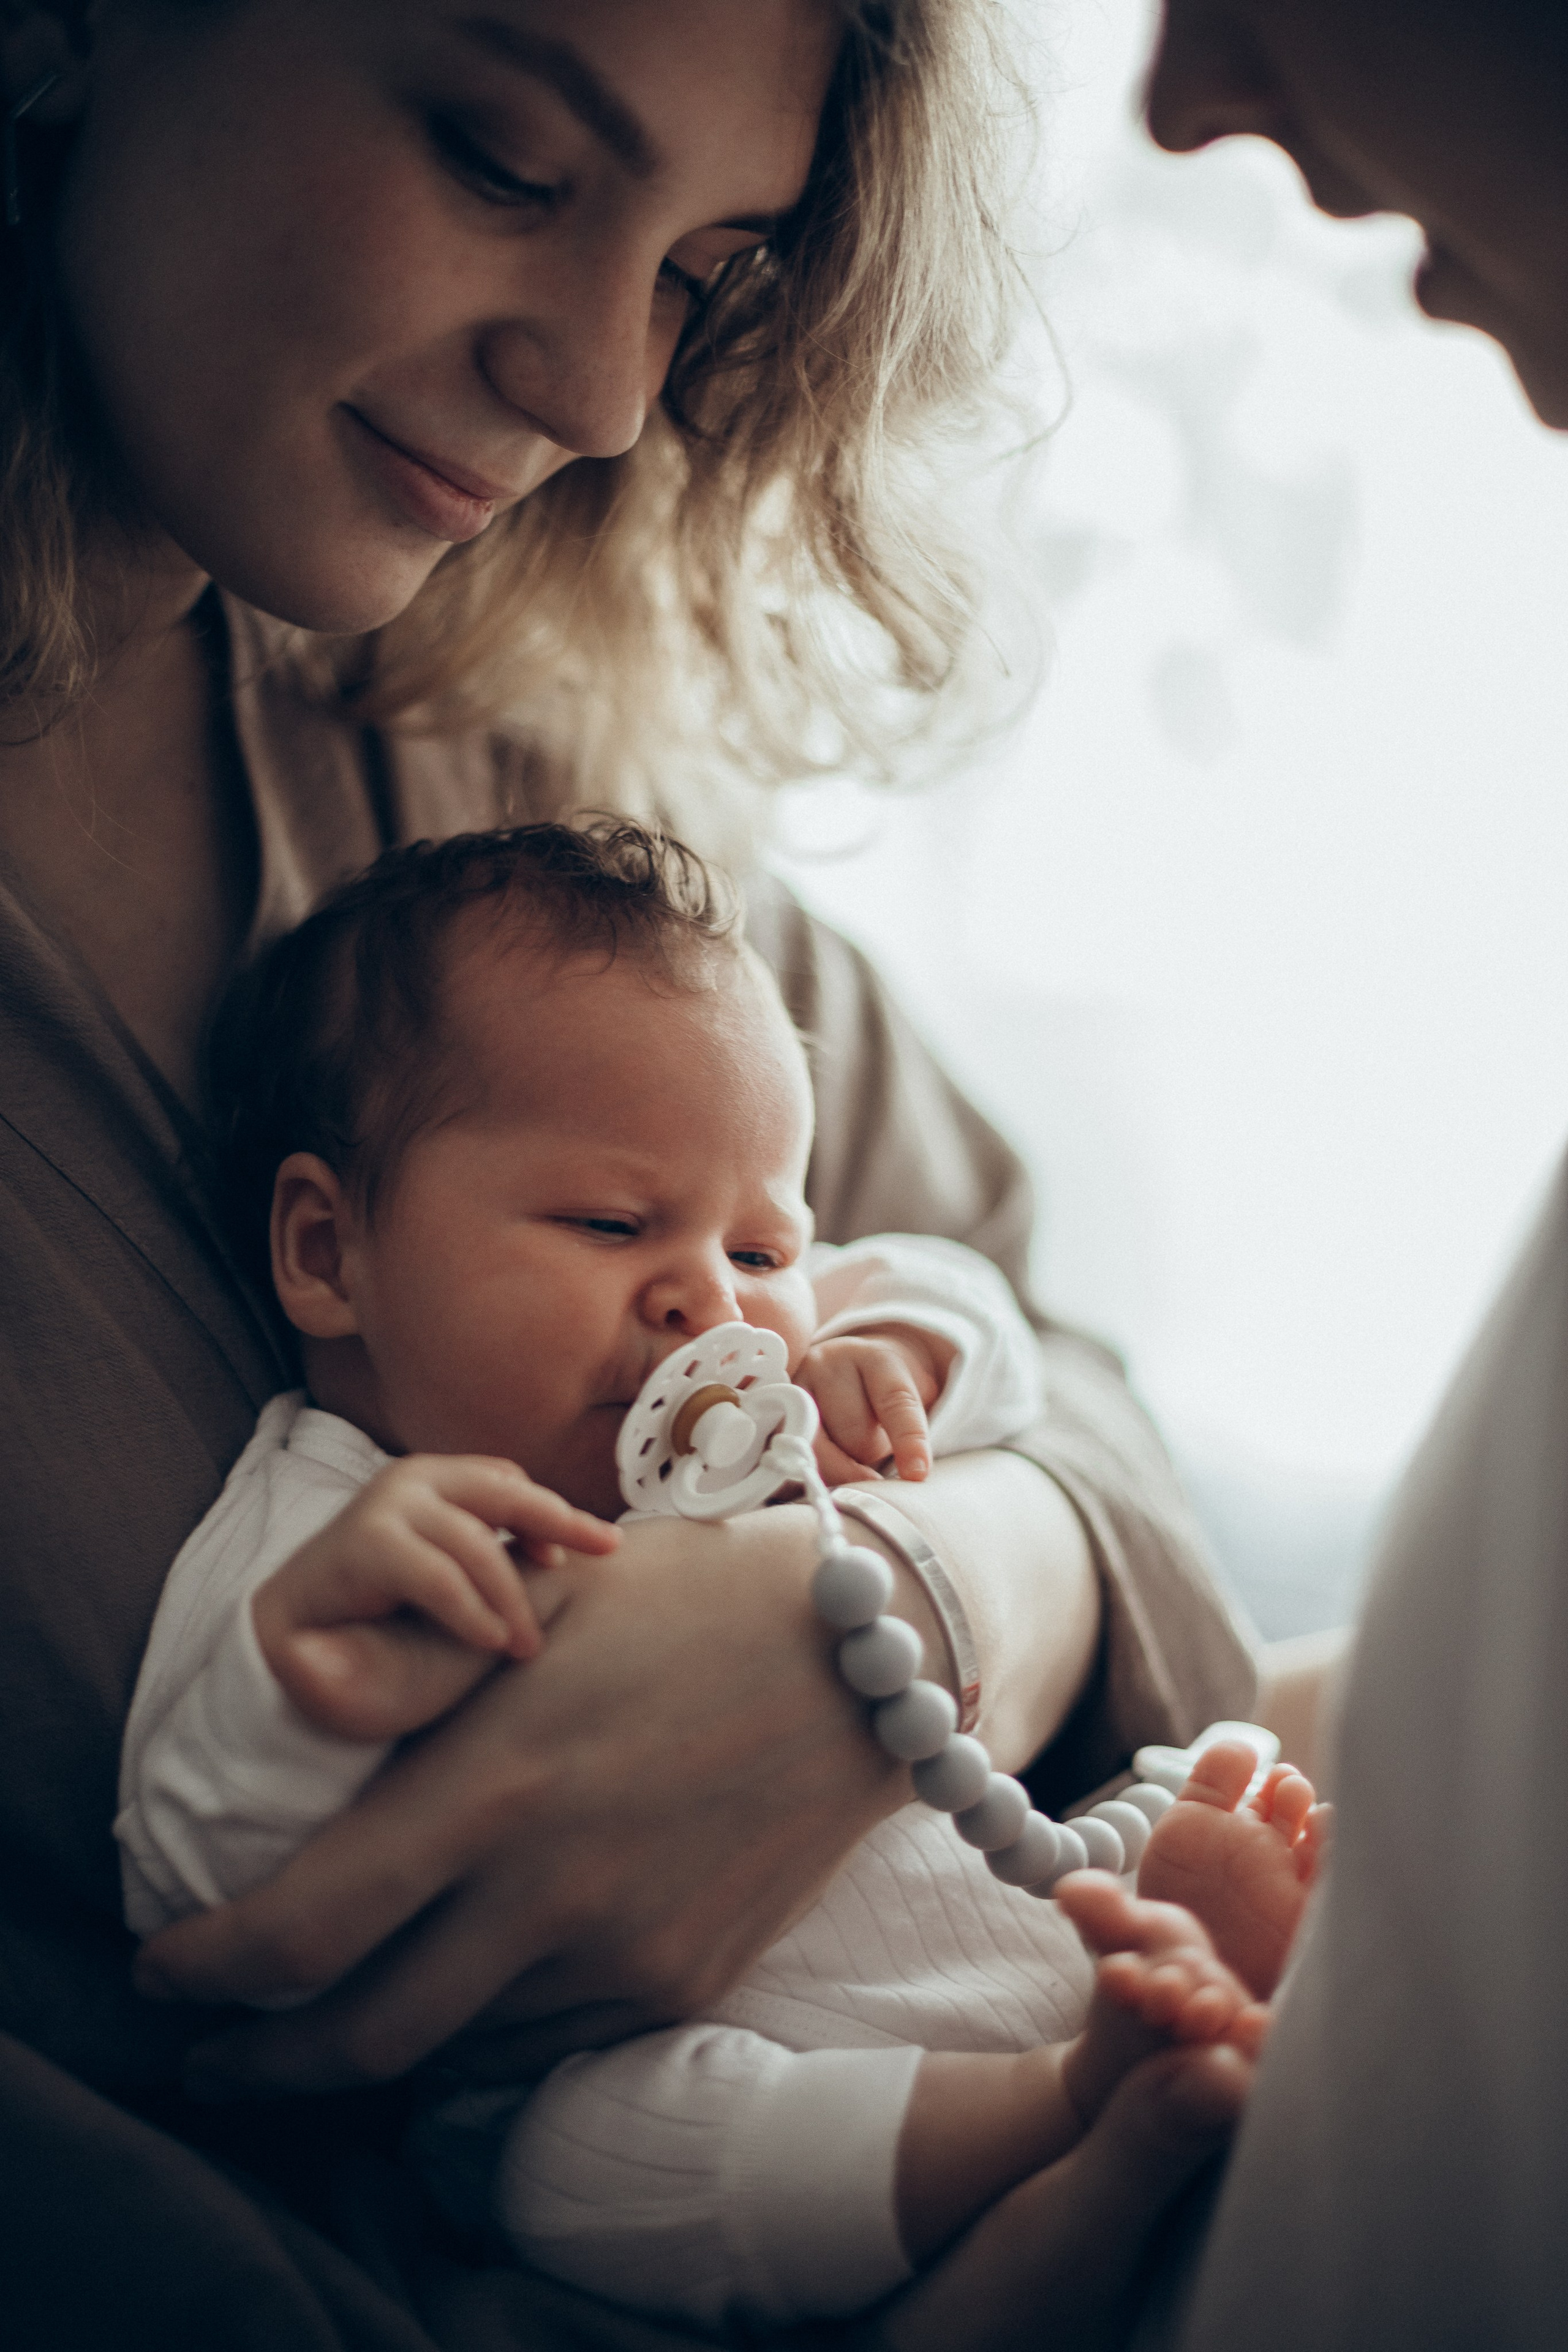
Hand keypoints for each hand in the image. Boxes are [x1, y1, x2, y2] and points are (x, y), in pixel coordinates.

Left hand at [135, 1505, 908, 2092]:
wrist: (865, 1655)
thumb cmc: (687, 1598)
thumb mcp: (539, 1602)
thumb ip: (420, 1672)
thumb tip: (313, 1718)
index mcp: (494, 1784)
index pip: (303, 1928)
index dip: (209, 1969)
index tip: (165, 1967)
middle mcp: (549, 1890)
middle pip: (361, 2038)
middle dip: (262, 2066)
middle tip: (214, 2058)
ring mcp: (623, 1951)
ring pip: (455, 2047)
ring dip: (379, 2038)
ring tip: (340, 2010)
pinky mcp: (681, 1980)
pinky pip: (545, 2035)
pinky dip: (483, 2025)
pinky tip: (468, 1978)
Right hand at [795, 1324, 952, 1482]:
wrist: (845, 1367)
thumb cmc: (880, 1394)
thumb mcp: (906, 1398)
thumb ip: (907, 1430)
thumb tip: (906, 1477)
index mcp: (875, 1358)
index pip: (896, 1400)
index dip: (909, 1439)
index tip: (918, 1474)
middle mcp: (828, 1364)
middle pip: (856, 1437)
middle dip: (866, 1454)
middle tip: (868, 1441)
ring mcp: (794, 1387)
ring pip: (821, 1451)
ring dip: (836, 1462)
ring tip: (840, 1443)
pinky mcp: (770, 1412)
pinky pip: (791, 1456)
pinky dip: (805, 1468)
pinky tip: (813, 1459)